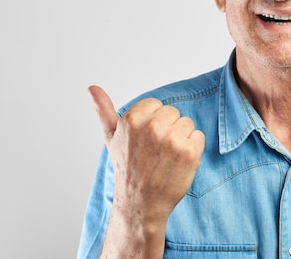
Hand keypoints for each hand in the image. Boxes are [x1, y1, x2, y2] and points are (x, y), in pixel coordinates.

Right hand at [88, 85, 204, 254]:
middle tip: (156, 152)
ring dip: (181, 139)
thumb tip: (92, 87)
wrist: (141, 203)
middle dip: (168, 129)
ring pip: (187, 124)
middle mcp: (152, 126)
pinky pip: (198, 137)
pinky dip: (193, 149)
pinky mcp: (189, 152)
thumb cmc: (127, 169)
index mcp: (133, 119)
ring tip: (167, 158)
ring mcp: (172, 139)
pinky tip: (178, 163)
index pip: (157, 105)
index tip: (146, 141)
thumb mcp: (111, 138)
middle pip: (174, 113)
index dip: (154, 123)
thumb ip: (104, 110)